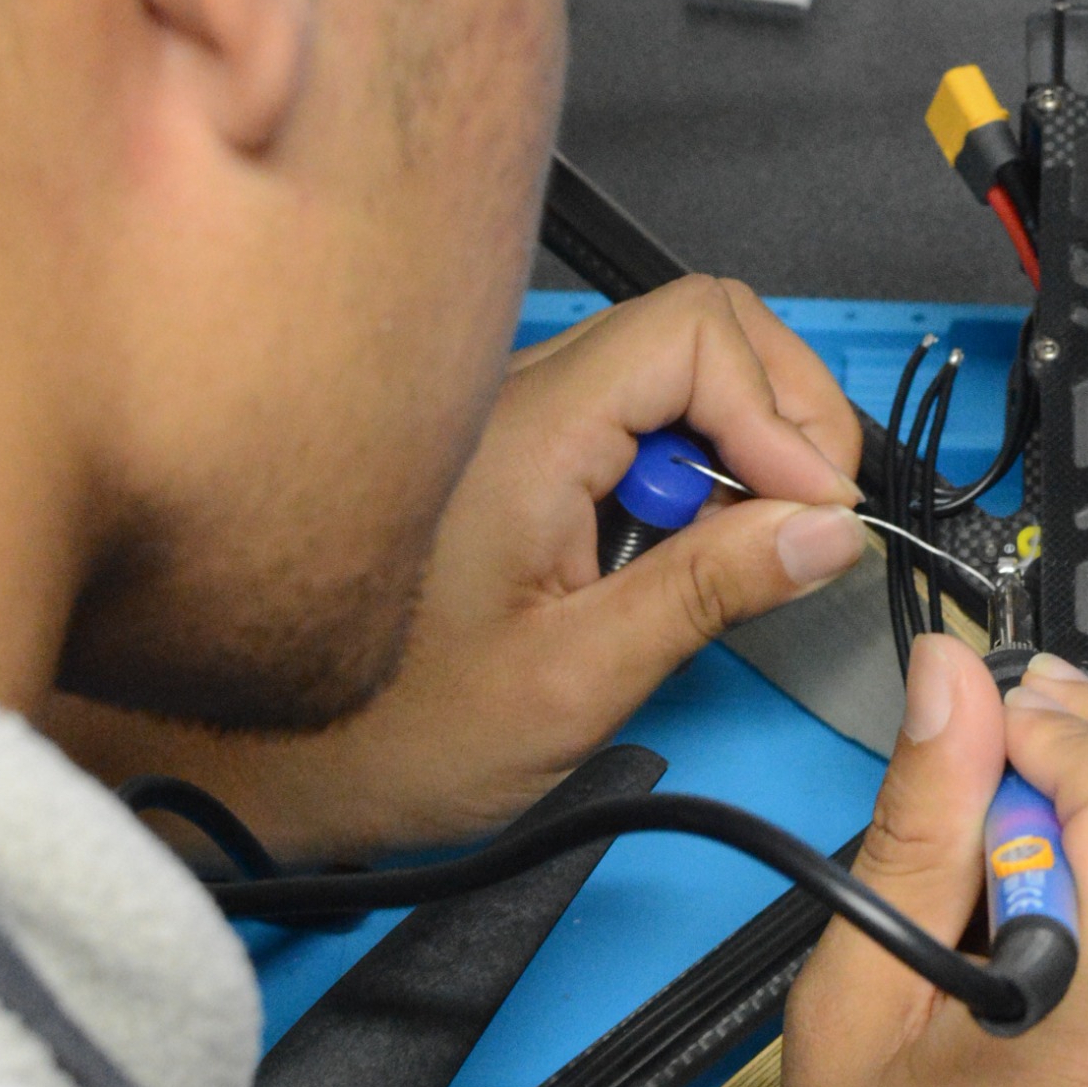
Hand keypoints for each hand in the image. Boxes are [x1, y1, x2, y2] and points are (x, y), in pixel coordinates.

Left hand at [48, 276, 866, 859]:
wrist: (260, 758)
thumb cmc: (386, 731)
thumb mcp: (576, 679)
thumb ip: (709, 591)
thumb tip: (827, 529)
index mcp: (531, 431)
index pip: (698, 332)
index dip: (782, 412)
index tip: (820, 510)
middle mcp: (524, 399)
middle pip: (703, 328)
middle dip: (784, 411)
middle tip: (811, 516)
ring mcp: (525, 422)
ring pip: (680, 370)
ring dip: (746, 443)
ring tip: (753, 543)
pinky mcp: (529, 458)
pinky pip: (644, 420)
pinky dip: (701, 469)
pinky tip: (696, 549)